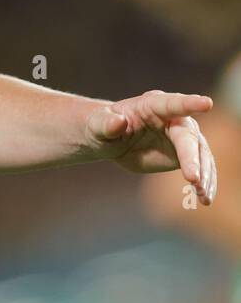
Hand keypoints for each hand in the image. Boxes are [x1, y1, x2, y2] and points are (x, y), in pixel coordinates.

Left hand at [86, 90, 216, 203]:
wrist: (110, 140)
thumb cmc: (101, 126)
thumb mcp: (97, 125)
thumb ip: (105, 123)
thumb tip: (118, 121)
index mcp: (152, 105)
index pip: (172, 103)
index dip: (189, 103)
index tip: (206, 103)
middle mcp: (174, 118)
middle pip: (188, 137)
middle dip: (192, 157)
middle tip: (193, 179)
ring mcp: (182, 137)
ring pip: (201, 154)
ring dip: (205, 175)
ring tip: (203, 197)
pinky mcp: (185, 155)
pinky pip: (200, 168)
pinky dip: (204, 183)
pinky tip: (204, 199)